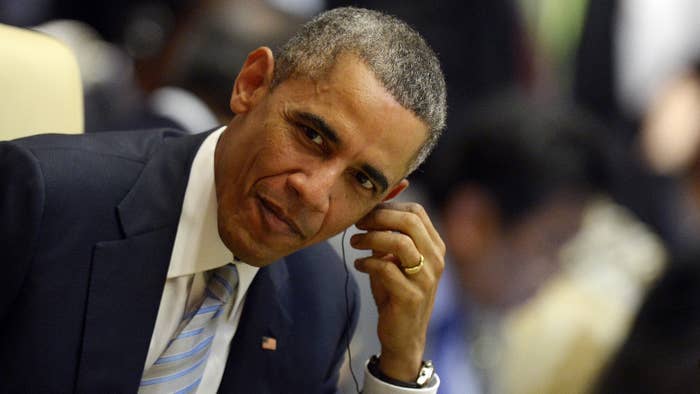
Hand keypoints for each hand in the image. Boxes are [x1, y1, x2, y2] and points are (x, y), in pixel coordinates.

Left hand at [351, 202, 444, 381]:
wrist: (403, 335)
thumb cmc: (395, 291)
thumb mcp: (393, 258)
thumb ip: (387, 233)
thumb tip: (371, 205)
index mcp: (435, 246)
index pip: (417, 212)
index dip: (388, 206)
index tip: (366, 213)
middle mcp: (436, 259)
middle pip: (410, 221)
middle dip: (378, 217)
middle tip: (357, 223)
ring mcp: (426, 278)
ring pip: (400, 242)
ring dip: (371, 238)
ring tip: (354, 242)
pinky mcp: (411, 296)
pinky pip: (386, 268)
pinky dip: (367, 262)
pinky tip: (358, 265)